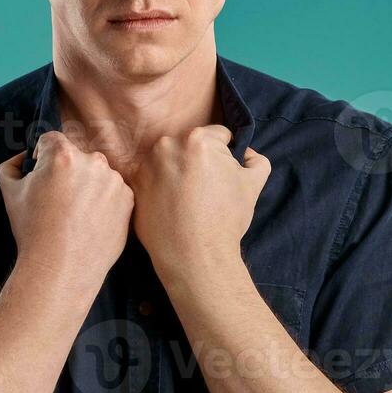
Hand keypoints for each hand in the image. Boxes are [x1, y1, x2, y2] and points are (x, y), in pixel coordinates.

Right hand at [0, 130, 133, 287]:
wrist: (62, 268)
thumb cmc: (33, 230)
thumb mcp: (10, 193)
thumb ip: (11, 165)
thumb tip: (22, 158)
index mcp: (62, 154)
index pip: (50, 141)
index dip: (42, 157)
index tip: (41, 177)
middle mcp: (92, 161)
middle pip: (76, 157)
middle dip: (67, 172)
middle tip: (58, 201)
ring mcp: (113, 180)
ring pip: (96, 174)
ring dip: (87, 186)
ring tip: (75, 215)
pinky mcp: (128, 199)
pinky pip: (113, 192)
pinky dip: (103, 202)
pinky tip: (89, 221)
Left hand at [130, 125, 270, 277]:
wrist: (194, 256)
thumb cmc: (225, 220)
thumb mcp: (253, 185)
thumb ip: (256, 160)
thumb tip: (246, 153)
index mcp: (198, 139)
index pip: (219, 135)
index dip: (227, 154)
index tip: (224, 175)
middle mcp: (168, 145)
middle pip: (191, 145)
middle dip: (200, 161)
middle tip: (207, 190)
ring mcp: (147, 165)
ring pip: (171, 160)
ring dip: (179, 171)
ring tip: (189, 200)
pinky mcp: (135, 185)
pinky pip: (154, 177)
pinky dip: (162, 186)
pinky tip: (173, 205)